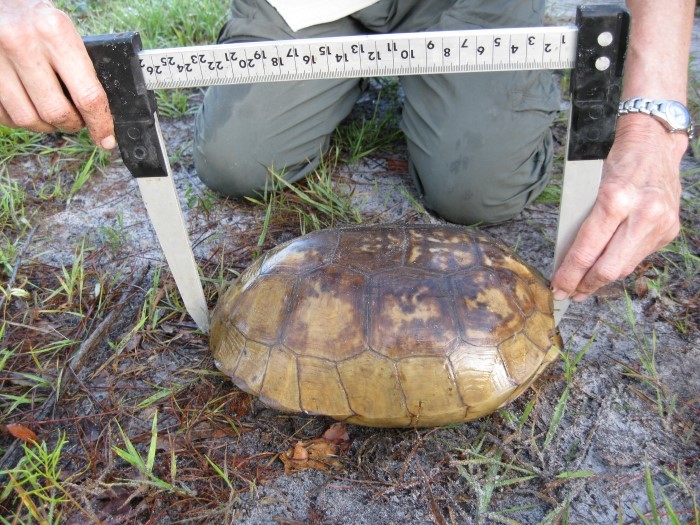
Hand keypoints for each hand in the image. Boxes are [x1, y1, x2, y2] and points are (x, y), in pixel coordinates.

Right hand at [0, 0, 114, 147]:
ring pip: (28, 119)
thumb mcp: (61, 29)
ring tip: (51, 113)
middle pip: (56, 112)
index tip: (106, 139)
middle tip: (76, 120)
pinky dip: (21, 119)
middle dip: (72, 124)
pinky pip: (5, 115)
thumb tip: (101, 110)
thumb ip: (79, 64)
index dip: (100, 124)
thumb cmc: (34, 18)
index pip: (87, 94)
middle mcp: (22, 43)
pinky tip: (29, 106)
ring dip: (45, 125)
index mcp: (54, 31)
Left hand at [551, 114, 686, 300]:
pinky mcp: (669, 230)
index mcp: (615, 199)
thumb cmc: (616, 161)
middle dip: (584, 285)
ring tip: (583, 287)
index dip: (569, 274)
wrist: (655, 144)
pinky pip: (637, 257)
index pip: (587, 250)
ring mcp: (660, 224)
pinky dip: (618, 265)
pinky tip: (605, 268)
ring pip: (624, 267)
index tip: (557, 286)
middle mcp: (642, 214)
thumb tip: (565, 258)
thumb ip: (580, 222)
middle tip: (567, 294)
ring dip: (601, 280)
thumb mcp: (588, 187)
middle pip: (608, 268)